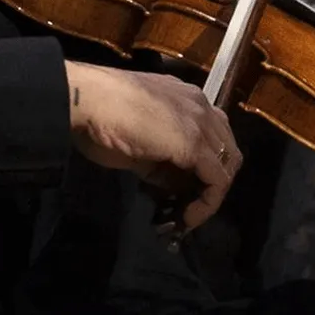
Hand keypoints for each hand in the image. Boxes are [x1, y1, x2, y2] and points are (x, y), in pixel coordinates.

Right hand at [65, 61, 240, 228]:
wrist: (86, 101)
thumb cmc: (98, 116)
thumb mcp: (137, 140)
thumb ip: (160, 159)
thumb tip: (172, 183)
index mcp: (184, 98)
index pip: (211, 134)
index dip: (203, 166)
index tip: (182, 192)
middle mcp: (199, 105)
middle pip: (226, 149)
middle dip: (213, 180)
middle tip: (189, 205)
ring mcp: (201, 122)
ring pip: (228, 164)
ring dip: (212, 194)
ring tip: (189, 215)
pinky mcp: (196, 144)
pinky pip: (217, 180)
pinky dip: (208, 203)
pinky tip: (188, 217)